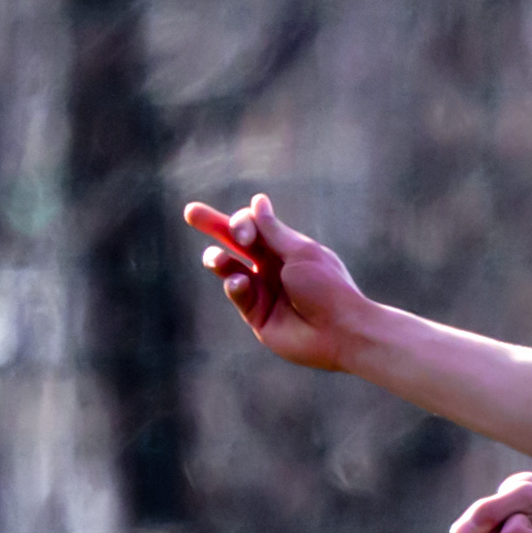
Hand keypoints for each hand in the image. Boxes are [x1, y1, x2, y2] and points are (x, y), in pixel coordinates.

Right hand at [183, 193, 367, 371]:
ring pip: (229, 267)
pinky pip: (237, 294)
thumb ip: (273, 231)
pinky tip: (239, 283)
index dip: (241, 222)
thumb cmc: (328, 288)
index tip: (243, 234)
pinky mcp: (257, 314)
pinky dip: (234, 285)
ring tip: (216, 261)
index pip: (253, 225)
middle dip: (213, 225)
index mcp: (285, 248)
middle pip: (234, 241)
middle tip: (190, 211)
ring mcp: (263, 290)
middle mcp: (272, 266)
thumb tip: (257, 201)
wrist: (341, 332)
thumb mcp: (300, 252)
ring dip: (218, 259)